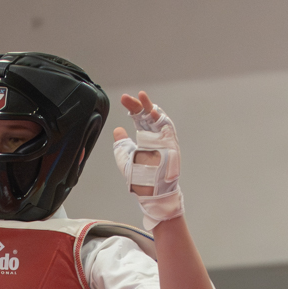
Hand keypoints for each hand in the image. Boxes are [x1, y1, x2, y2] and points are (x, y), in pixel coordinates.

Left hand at [112, 91, 182, 228]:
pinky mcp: (170, 144)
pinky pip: (167, 128)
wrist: (152, 192)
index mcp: (145, 138)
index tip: (123, 100)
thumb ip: (121, 144)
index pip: (139, 118)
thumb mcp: (125, 158)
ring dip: (149, 106)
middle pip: (147, 115)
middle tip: (127, 98)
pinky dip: (160, 118)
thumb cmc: (141, 178)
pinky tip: (152, 110)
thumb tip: (117, 130)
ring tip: (141, 97)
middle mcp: (155, 136)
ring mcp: (163, 138)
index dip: (132, 108)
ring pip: (157, 118)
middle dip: (137, 105)